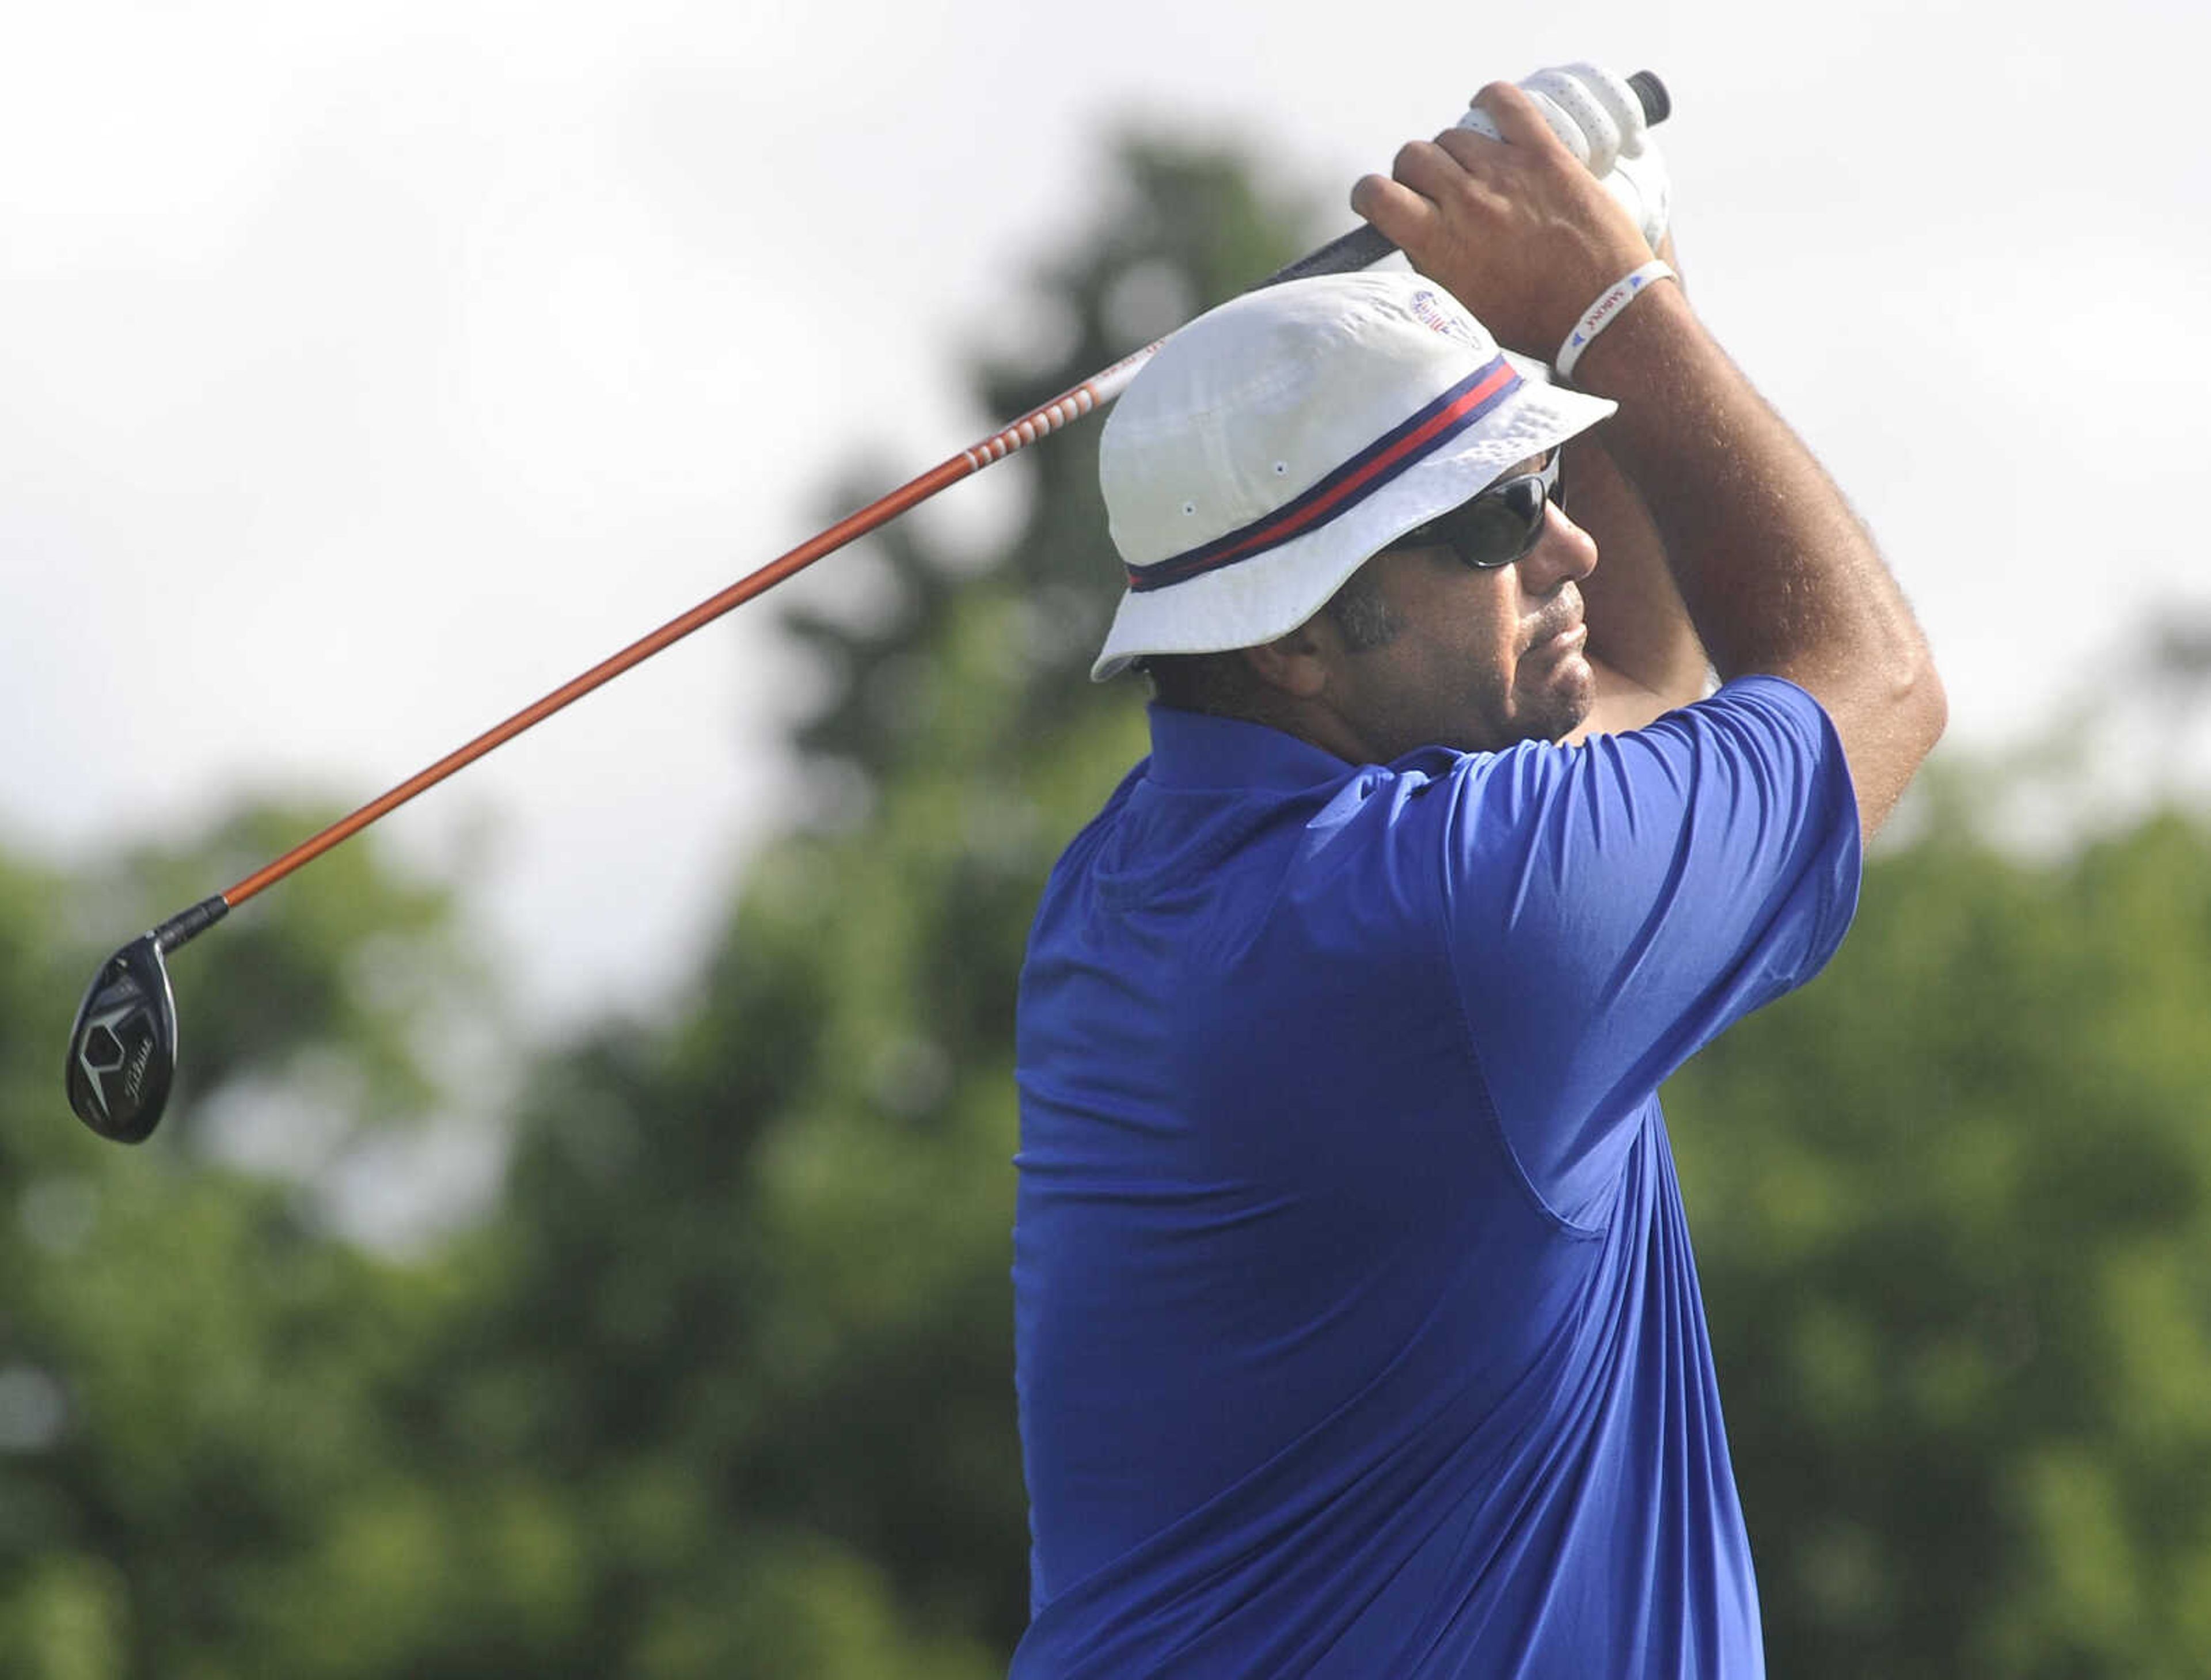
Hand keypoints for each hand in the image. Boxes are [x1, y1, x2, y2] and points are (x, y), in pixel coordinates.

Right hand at [1352, 82, 1654, 357]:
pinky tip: (1490, 113)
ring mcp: (1505, 172)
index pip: (1376, 193)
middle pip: (1414, 157)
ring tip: (1474, 171)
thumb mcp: (1461, 306)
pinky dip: (1491, 101)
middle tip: (1436, 191)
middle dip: (1416, 174)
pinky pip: (1505, 103)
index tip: (1379, 200)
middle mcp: (1466, 201)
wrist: (1601, 314)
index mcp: (1439, 242)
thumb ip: (1431, 265)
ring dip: (1456, 151)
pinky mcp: (1545, 155)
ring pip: (1455, 135)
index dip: (1370, 194)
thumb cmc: (1532, 321)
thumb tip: (1415, 235)